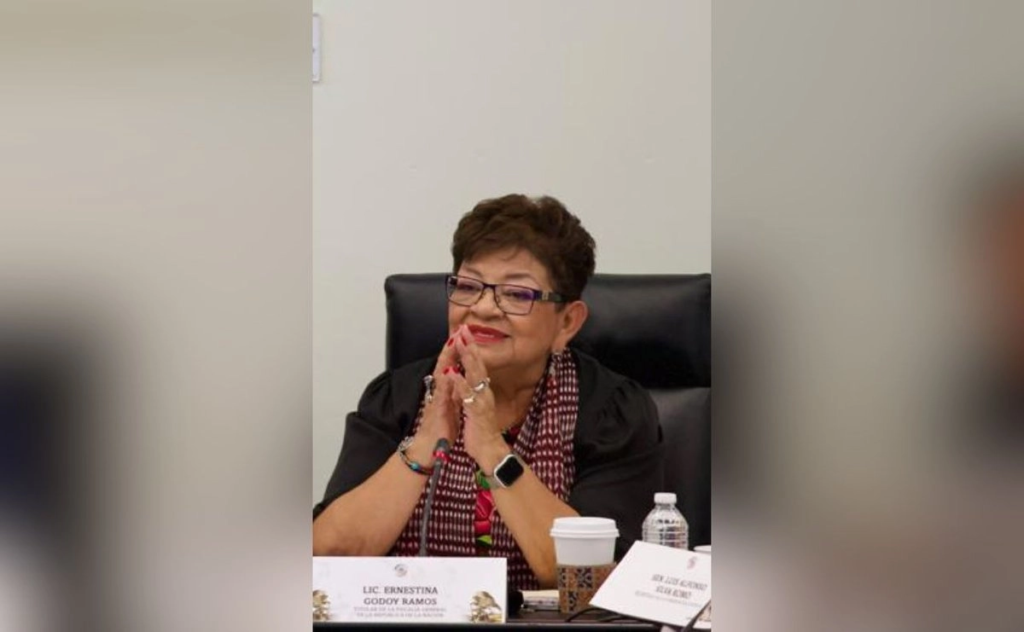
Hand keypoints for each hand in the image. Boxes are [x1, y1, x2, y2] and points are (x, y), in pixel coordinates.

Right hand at [412, 329, 461, 453]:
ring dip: (446, 358)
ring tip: (452, 342)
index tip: (463, 335)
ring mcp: (436, 399)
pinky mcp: (436, 410)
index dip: (456, 351)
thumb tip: (456, 380)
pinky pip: (441, 394)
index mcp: (444, 390)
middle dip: (451, 347)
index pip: (450, 366)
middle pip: (444, 365)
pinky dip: (445, 382)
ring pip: (441, 374)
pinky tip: (449, 371)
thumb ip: (452, 393)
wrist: (428, 449)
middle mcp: (439, 391)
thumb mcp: (449, 407)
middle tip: (458, 330)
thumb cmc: (440, 429)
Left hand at [448, 325, 507, 471]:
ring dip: (467, 360)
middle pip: (477, 365)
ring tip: (461, 344)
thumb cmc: (480, 429)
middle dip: (470, 346)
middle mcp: (483, 392)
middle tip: (464, 329)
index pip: (476, 364)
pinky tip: (454, 375)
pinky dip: (460, 385)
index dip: (470, 348)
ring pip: (475, 377)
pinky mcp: (477, 413)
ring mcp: (481, 401)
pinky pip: (468, 397)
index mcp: (480, 390)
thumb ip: (471, 390)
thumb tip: (467, 376)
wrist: (488, 450)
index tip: (464, 332)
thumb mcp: (474, 405)